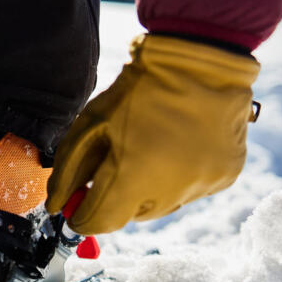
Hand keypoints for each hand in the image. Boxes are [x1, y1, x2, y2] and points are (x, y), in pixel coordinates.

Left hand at [46, 34, 260, 234]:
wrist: (201, 60)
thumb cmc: (139, 89)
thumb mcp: (91, 123)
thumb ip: (68, 170)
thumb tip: (57, 206)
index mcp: (132, 174)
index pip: (99, 221)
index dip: (82, 216)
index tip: (76, 206)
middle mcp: (170, 189)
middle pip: (129, 216)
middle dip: (116, 199)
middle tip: (115, 164)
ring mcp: (202, 185)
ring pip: (161, 206)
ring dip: (148, 190)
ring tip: (149, 149)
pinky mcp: (224, 177)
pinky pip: (191, 190)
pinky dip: (179, 178)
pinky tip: (177, 147)